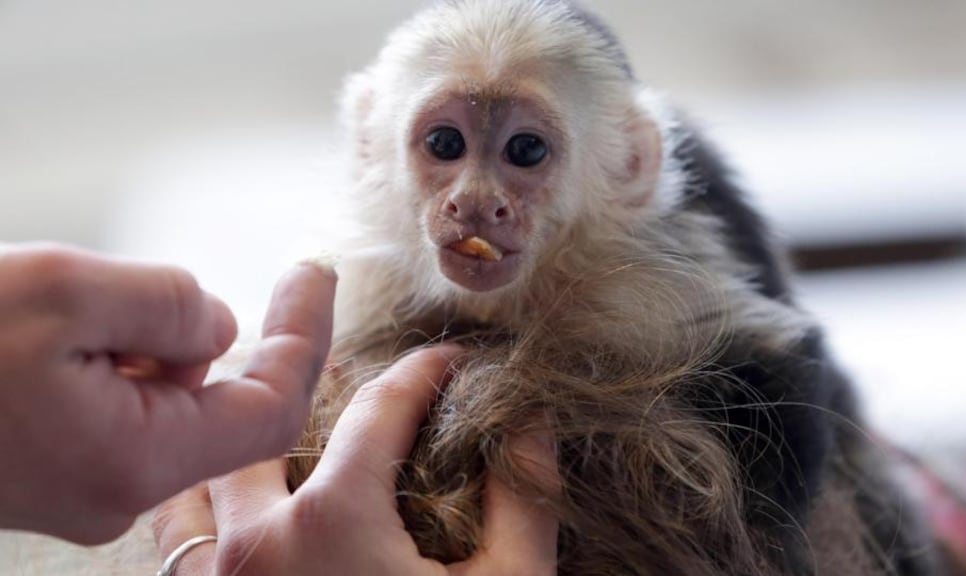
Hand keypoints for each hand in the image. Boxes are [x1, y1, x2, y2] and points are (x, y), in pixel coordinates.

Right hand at [0, 244, 336, 543]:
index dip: (305, 338)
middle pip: (219, 405)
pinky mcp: (61, 479)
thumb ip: (169, 307)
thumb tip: (221, 331)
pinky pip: (123, 416)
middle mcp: (121, 494)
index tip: (315, 274)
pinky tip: (59, 342)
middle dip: (198, 334)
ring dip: (148, 346)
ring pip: (167, 404)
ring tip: (72, 316)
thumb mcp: (63, 294)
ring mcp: (87, 493)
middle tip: (140, 288)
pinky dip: (116, 368)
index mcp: (138, 459)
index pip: (272, 410)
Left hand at [153, 347, 558, 575]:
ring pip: (201, 475)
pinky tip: (241, 497)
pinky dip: (202, 503)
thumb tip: (532, 424)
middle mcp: (255, 542)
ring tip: (271, 409)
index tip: (451, 360)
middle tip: (331, 333)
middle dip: (302, 362)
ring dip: (235, 434)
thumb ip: (523, 501)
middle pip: (262, 416)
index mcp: (333, 522)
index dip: (424, 371)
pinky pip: (178, 541)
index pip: (380, 408)